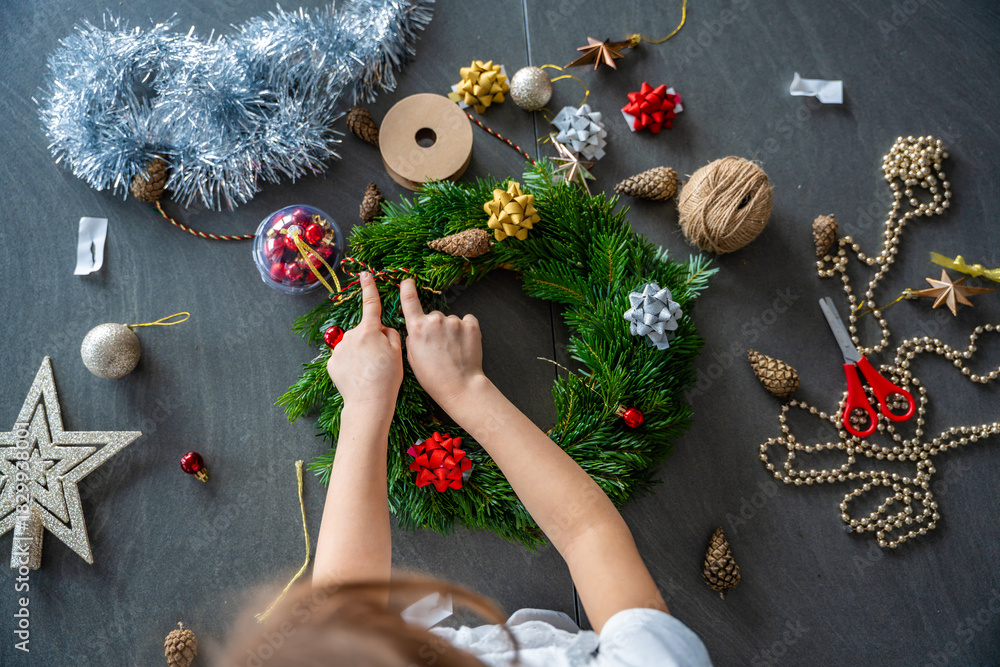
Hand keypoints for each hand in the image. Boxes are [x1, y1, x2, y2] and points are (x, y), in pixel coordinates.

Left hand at [327, 272, 402, 413]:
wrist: (368, 403)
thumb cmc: (387, 378)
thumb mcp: (398, 352)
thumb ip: (391, 334)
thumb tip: (382, 330)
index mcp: (370, 330)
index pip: (371, 303)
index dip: (369, 287)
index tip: (365, 274)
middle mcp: (351, 335)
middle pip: (365, 331)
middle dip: (372, 340)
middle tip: (381, 360)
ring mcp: (339, 349)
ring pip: (354, 345)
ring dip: (361, 353)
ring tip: (370, 371)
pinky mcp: (332, 363)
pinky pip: (344, 358)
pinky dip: (351, 364)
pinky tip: (358, 376)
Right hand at [399, 278, 485, 410]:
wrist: (460, 387)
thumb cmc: (433, 377)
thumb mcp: (412, 358)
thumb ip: (413, 338)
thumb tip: (416, 329)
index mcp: (417, 328)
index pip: (410, 301)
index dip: (407, 289)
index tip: (408, 281)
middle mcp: (435, 320)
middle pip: (434, 316)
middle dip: (436, 327)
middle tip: (439, 348)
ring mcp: (454, 321)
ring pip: (451, 320)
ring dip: (451, 331)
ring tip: (453, 350)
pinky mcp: (471, 325)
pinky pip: (467, 321)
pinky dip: (466, 330)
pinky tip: (464, 344)